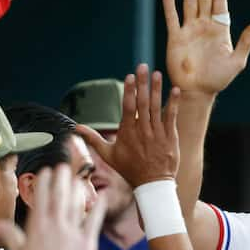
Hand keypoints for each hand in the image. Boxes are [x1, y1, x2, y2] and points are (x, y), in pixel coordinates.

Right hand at [0, 164, 105, 249]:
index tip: (47, 171)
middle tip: (63, 166)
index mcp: (37, 228)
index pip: (41, 199)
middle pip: (59, 197)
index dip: (45, 183)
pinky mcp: (87, 242)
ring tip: (77, 177)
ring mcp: (72, 233)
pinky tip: (101, 196)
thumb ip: (10, 236)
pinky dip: (98, 207)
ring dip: (76, 189)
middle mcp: (55, 226)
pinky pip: (94, 220)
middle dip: (61, 180)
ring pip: (75, 205)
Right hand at [76, 64, 180, 187]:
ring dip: (157, 90)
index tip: (129, 76)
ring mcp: (157, 133)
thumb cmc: (129, 169)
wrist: (152, 183)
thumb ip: (93, 139)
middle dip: (142, 84)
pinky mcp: (170, 136)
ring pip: (156, 107)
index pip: (128, 108)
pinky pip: (172, 116)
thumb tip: (75, 128)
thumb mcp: (108, 155)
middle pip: (142, 103)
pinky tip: (175, 89)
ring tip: (156, 74)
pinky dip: (173, 103)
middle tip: (142, 66)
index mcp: (127, 133)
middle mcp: (143, 131)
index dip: (129, 91)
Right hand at [163, 0, 249, 95]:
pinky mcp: (176, 38)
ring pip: (189, 4)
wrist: (197, 92)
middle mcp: (204, 27)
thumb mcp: (237, 62)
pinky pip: (172, 19)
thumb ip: (245, 43)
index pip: (219, 5)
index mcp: (219, 31)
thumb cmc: (218, 80)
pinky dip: (169, 6)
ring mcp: (189, 31)